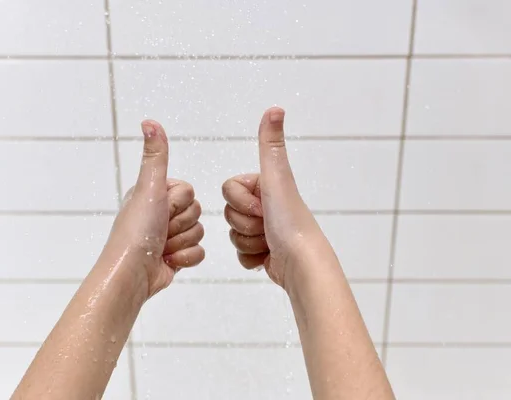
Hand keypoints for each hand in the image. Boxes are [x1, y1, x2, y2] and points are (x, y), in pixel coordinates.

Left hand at [105, 120, 204, 298]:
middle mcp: (161, 213)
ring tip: (162, 247)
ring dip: (181, 242)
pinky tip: (169, 260)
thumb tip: (149, 122)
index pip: (189, 190)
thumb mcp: (148, 188)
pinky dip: (185, 258)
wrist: (132, 274)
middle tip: (160, 230)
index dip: (178, 202)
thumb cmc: (137, 231)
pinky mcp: (177, 256)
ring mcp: (169, 235)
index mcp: (154, 194)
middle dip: (180, 224)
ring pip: (199, 231)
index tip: (160, 209)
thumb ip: (156, 157)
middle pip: (196, 211)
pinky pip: (199, 252)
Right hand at [222, 107, 325, 289]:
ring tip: (268, 242)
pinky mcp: (263, 253)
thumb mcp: (277, 179)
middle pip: (229, 213)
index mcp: (267, 186)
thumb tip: (275, 108)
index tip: (261, 207)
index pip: (228, 190)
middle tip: (266, 226)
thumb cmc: (289, 222)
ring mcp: (264, 230)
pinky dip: (251, 258)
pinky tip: (267, 257)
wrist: (301, 265)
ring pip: (233, 234)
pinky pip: (240, 254)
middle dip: (244, 223)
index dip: (240, 201)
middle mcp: (266, 205)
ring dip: (248, 242)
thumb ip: (271, 146)